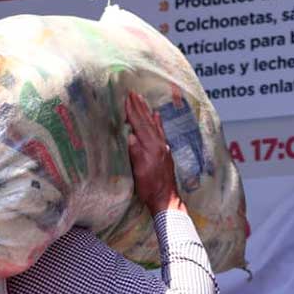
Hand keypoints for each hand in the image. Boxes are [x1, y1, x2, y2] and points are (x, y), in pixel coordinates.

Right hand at [124, 91, 183, 214]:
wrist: (166, 199)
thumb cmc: (150, 188)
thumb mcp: (139, 172)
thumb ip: (136, 153)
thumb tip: (130, 137)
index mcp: (151, 147)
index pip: (140, 125)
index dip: (132, 112)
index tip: (127, 99)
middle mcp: (159, 144)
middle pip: (147, 122)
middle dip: (139, 107)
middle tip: (133, 93)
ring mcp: (163, 147)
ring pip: (154, 125)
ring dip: (147, 111)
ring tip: (142, 100)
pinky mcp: (164, 152)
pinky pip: (160, 132)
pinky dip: (157, 122)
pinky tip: (157, 115)